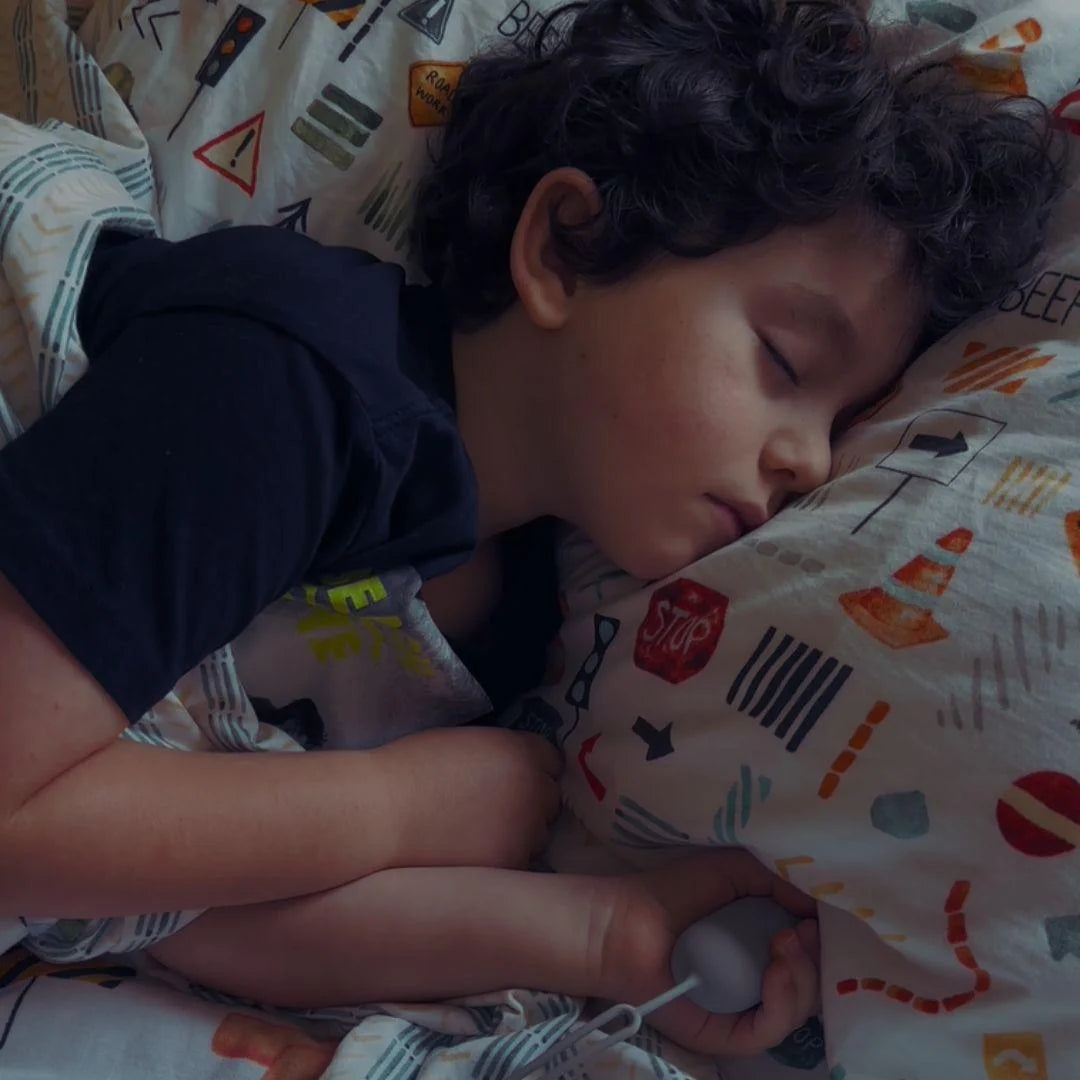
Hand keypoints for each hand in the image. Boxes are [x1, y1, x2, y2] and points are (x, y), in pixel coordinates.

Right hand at [372, 727, 562, 869]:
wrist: (380, 813)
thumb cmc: (411, 769)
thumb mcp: (467, 743)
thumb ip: (500, 755)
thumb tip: (515, 770)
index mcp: (522, 752)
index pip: (553, 761)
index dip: (531, 769)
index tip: (512, 779)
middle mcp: (534, 790)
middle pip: (549, 799)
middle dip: (529, 803)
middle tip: (491, 810)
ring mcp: (525, 832)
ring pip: (537, 835)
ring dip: (519, 835)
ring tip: (476, 835)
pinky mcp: (509, 866)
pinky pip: (517, 863)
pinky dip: (501, 861)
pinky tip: (470, 855)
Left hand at [594, 848, 819, 1057]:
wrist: (627, 922)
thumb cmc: (677, 892)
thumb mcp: (736, 869)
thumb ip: (780, 879)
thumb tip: (819, 906)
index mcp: (765, 944)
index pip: (813, 953)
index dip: (823, 938)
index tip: (819, 915)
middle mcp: (761, 980)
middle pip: (814, 984)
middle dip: (817, 958)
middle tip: (801, 931)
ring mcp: (746, 1010)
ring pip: (799, 1010)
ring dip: (803, 977)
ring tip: (784, 944)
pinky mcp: (727, 1034)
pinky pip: (769, 1030)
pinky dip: (782, 1002)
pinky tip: (775, 971)